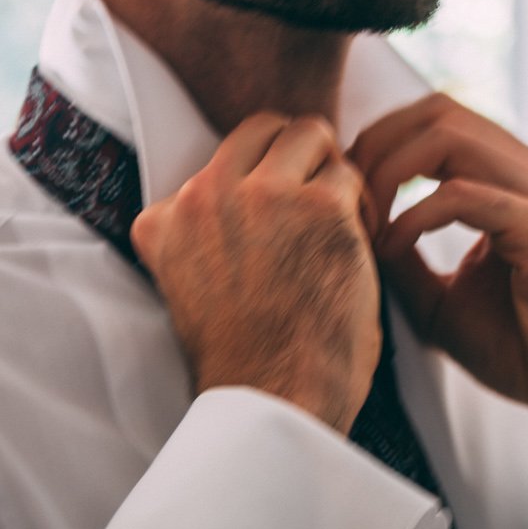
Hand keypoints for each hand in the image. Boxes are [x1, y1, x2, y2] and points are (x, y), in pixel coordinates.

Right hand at [131, 113, 380, 435]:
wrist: (274, 401)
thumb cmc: (244, 356)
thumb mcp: (190, 283)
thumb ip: (205, 230)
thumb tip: (249, 184)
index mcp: (166, 218)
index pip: (221, 157)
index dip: (258, 179)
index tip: (276, 213)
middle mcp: (207, 195)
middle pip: (264, 128)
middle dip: (296, 154)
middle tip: (315, 197)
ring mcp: (264, 196)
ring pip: (310, 136)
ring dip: (329, 173)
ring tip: (339, 220)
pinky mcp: (320, 208)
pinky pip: (349, 176)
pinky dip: (361, 205)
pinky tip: (360, 242)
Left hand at [352, 95, 527, 453]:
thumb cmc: (522, 348)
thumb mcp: (441, 297)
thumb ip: (404, 256)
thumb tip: (353, 226)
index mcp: (512, 178)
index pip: (437, 118)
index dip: (381, 141)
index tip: (345, 190)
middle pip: (438, 112)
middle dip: (377, 145)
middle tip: (345, 196)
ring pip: (449, 138)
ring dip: (390, 173)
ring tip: (366, 221)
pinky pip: (463, 195)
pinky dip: (414, 215)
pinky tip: (392, 248)